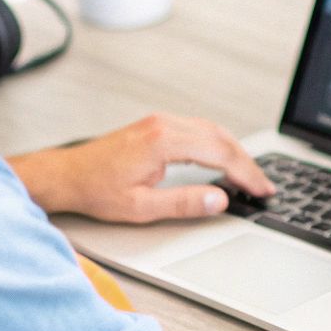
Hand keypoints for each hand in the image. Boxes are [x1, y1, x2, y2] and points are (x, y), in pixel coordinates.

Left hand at [8, 114, 274, 223]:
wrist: (66, 176)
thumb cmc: (95, 190)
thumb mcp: (141, 207)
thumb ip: (185, 203)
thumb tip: (220, 200)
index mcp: (163, 141)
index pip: (220, 152)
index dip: (246, 173)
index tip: (262, 189)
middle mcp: (163, 125)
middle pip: (221, 137)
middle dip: (246, 162)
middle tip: (263, 185)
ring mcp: (160, 122)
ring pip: (211, 130)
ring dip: (234, 151)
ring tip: (249, 176)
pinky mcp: (156, 126)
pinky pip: (198, 129)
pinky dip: (218, 144)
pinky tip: (223, 159)